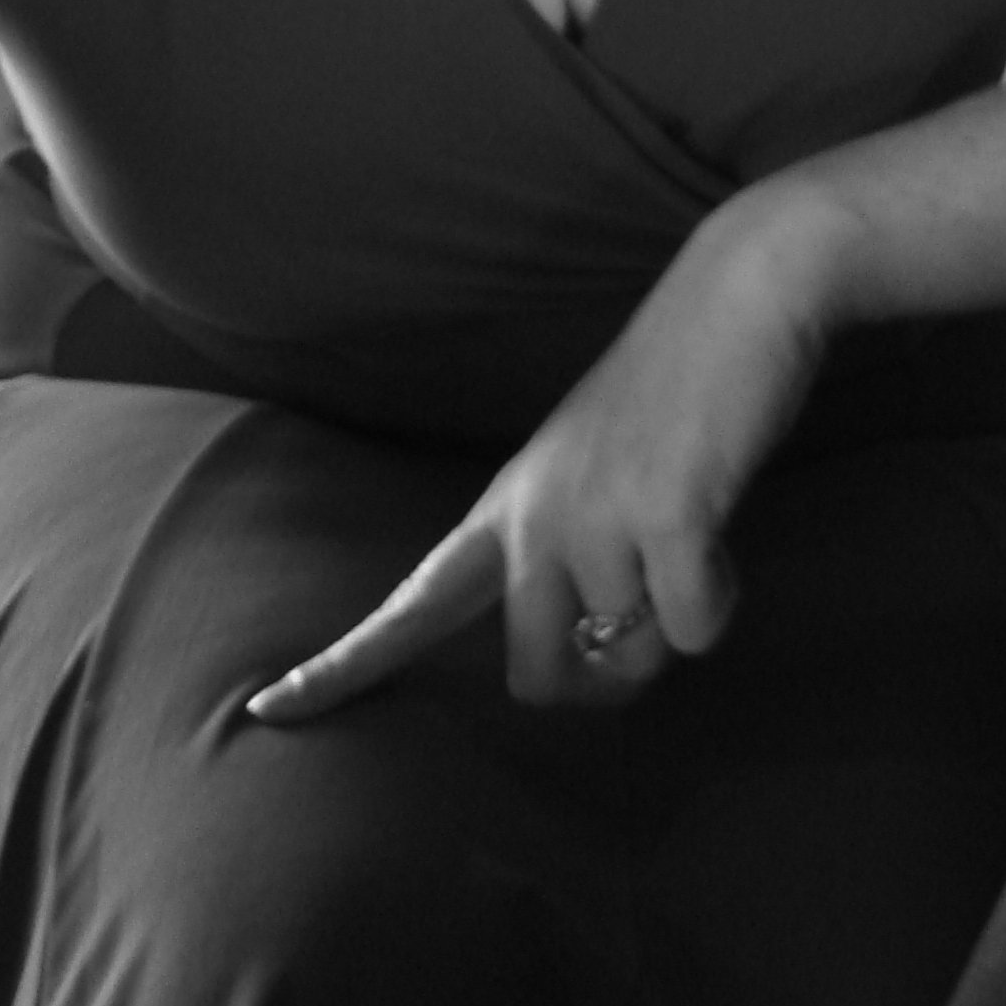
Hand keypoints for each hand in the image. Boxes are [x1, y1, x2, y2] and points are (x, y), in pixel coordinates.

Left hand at [248, 183, 850, 720]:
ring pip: (632, 657)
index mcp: (504, 506)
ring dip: (677, 618)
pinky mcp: (662, 519)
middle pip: (538, 676)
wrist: (740, 296)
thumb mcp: (591, 471)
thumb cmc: (678, 391)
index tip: (265, 709)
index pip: (409, 603)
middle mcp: (531, 518)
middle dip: (603, 678)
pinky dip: (720, 602)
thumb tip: (596, 654)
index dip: (341, 665)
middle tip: (652, 617)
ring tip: (694, 528)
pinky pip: (693, 633)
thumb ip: (569, 552)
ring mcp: (592, 518)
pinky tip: (720, 529)